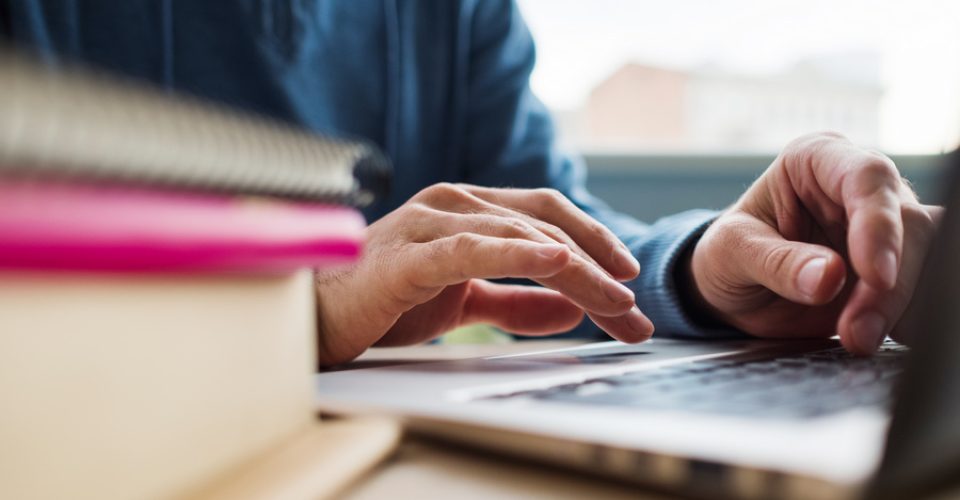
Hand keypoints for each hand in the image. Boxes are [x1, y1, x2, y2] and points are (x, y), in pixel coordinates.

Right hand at [314, 183, 652, 365]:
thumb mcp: (464, 302)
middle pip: (544, 225)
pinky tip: (554, 262)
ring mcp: (429, 223)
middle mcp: (453, 203)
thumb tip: (569, 309)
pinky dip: (517, 253)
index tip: (627, 279)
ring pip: (519, 237)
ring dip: (575, 270)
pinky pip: (471, 250)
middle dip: (598, 266)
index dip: (593, 240)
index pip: (545, 215)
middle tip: (632, 310)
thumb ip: (514, 301)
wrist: (313, 317)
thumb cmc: (382, 301)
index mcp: (467, 210)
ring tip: (613, 302)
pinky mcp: (409, 256)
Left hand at [689, 132, 941, 354]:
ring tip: (859, 340)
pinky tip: (882, 338)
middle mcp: (859, 188)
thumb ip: (777, 262)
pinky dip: (909, 319)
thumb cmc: (728, 253)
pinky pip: (923, 291)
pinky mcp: (896, 269)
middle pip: (909, 223)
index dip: (879, 224)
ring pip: (927, 258)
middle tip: (856, 331)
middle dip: (888, 285)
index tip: (875, 275)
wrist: (732, 289)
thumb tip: (828, 277)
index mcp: (817, 160)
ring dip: (901, 307)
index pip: (867, 177)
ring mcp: (884, 229)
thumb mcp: (732, 252)